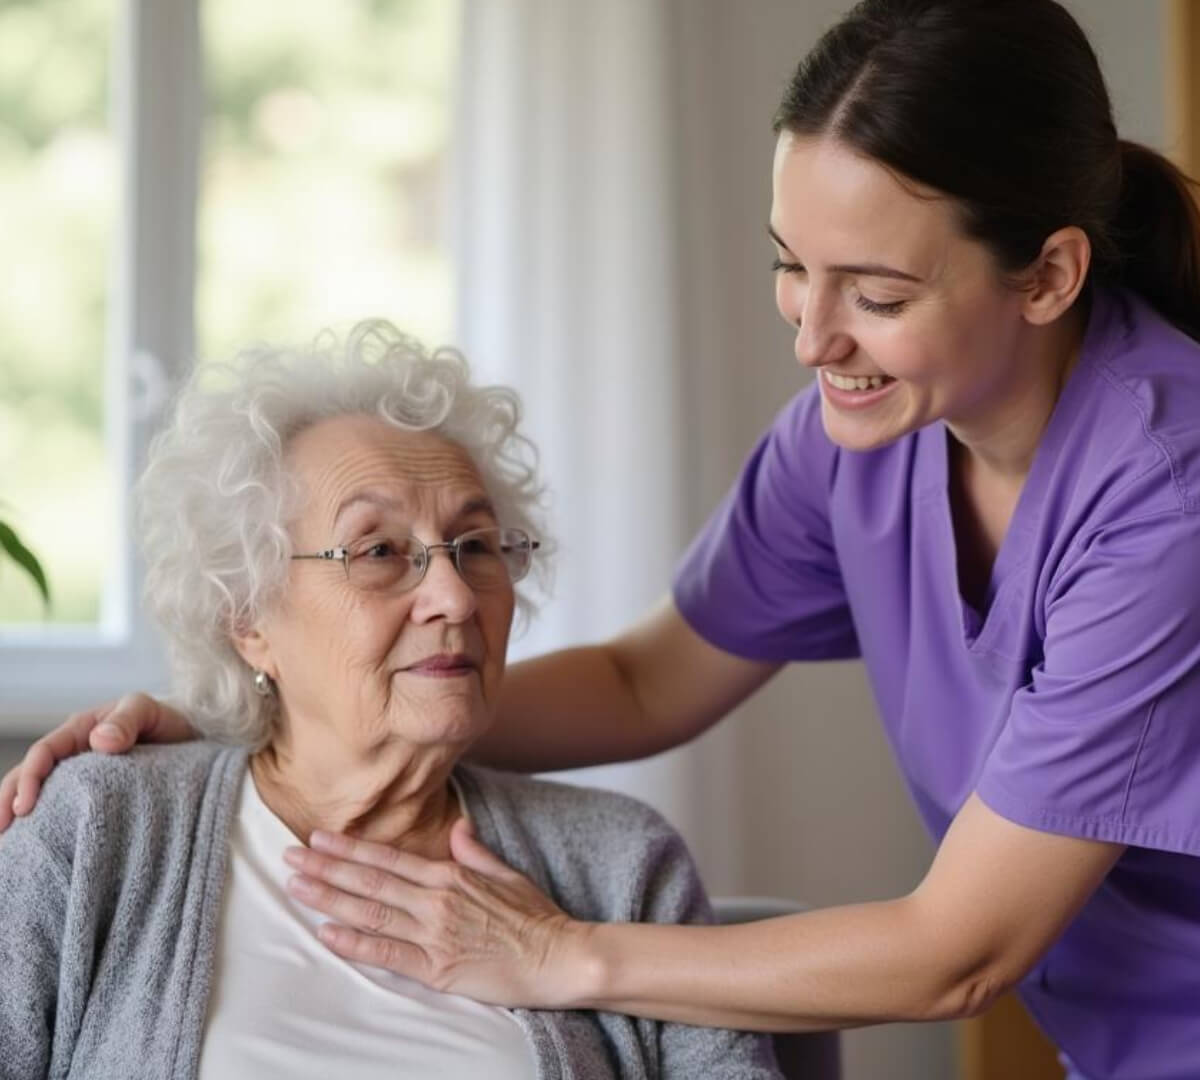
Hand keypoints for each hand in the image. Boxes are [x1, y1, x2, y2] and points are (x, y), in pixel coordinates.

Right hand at [0, 693, 195, 830]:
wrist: (193, 739)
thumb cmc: (167, 722)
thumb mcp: (150, 712)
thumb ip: (127, 720)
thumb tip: (99, 741)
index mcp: (80, 730)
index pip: (43, 753)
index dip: (30, 778)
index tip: (25, 808)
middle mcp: (73, 754)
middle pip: (28, 776)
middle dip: (7, 802)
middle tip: (0, 833)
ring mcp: (80, 778)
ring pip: (40, 796)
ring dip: (18, 816)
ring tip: (7, 847)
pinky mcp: (92, 798)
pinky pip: (63, 810)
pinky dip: (45, 826)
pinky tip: (36, 849)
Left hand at [283, 817, 594, 1007]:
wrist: (559, 956)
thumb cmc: (536, 917)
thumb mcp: (506, 873)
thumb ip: (476, 852)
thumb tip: (459, 827)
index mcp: (451, 875)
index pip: (388, 859)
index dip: (349, 849)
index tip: (318, 838)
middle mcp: (436, 900)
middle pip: (369, 882)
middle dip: (325, 869)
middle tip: (290, 858)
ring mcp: (434, 934)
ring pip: (370, 913)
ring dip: (329, 899)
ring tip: (296, 888)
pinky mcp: (437, 969)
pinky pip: (387, 954)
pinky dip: (354, 943)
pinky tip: (327, 933)